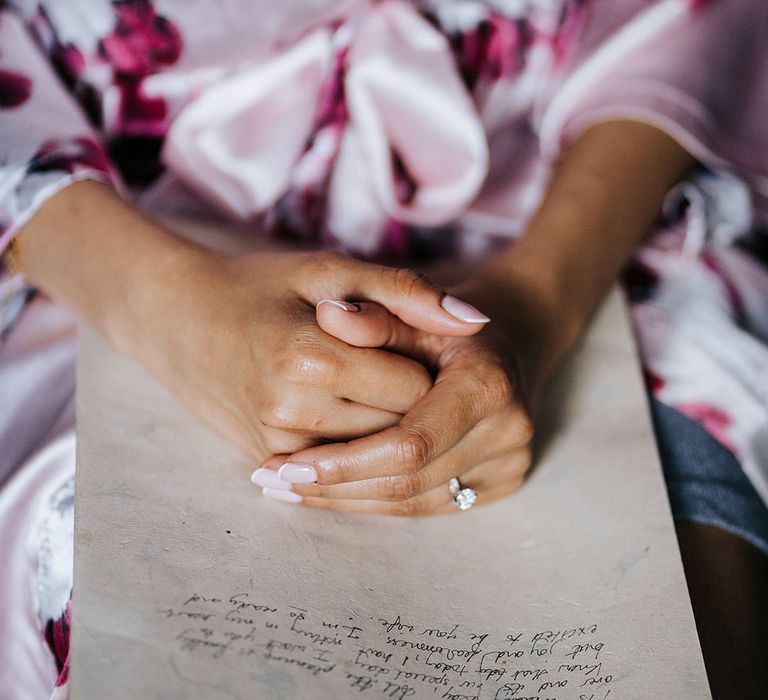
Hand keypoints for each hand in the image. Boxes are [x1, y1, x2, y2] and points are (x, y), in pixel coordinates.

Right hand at [140, 250, 489, 461]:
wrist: (175, 318)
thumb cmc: (258, 286)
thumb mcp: (329, 270)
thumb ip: (405, 291)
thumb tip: (479, 321)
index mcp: (312, 357)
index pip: (417, 387)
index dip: (426, 364)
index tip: (410, 341)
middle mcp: (292, 411)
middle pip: (400, 425)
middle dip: (410, 398)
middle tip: (386, 360)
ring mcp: (277, 444)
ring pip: (376, 453)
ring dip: (386, 422)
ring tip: (359, 380)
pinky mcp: (268, 460)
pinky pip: (343, 464)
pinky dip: (356, 440)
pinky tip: (339, 405)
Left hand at [253, 282, 537, 513]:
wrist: (502, 342)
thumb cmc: (442, 324)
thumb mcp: (406, 310)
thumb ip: (372, 317)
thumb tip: (328, 314)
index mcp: (488, 386)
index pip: (409, 444)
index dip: (347, 461)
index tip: (289, 465)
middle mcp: (510, 431)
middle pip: (408, 481)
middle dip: (336, 487)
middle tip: (274, 483)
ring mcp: (510, 463)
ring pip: (414, 502)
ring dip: (347, 500)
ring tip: (289, 490)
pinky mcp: (502, 484)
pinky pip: (426, 505)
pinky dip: (373, 501)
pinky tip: (329, 493)